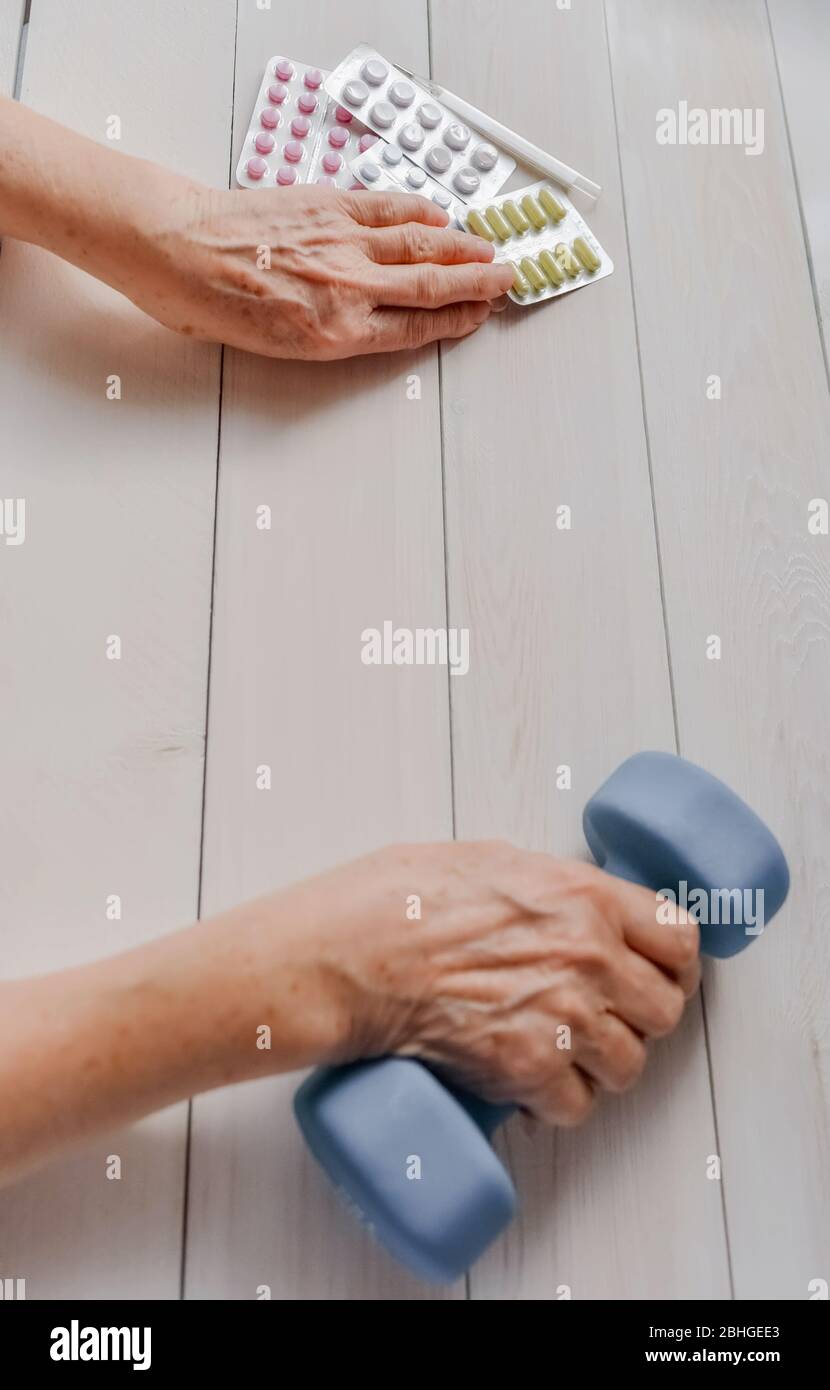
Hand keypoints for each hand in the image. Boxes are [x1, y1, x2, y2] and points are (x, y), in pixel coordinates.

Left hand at [105, 177, 512, 359]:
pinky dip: (418, 211)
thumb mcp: (270, 347)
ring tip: (489, 250)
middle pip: (430, 288)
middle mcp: (348, 290)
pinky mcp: (326, 205)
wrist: (173, 249)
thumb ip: (322, 336)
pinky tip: (438, 215)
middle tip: (507, 281)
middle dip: (476, 285)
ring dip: (461, 249)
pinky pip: (386, 209)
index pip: (414, 329)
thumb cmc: (206, 303)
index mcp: (335, 335)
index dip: (455, 323)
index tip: (479, 317)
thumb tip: (356, 323)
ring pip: (420, 247)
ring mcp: (341, 244)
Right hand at [309, 842, 699, 1124]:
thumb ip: (554, 888)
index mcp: (589, 898)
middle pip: (665, 1011)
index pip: (682, 939)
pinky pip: (577, 1106)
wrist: (355, 956)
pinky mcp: (529, 1071)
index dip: (675, 963)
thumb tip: (576, 907)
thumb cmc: (406, 899)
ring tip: (565, 1053)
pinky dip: (557, 1103)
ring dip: (600, 1065)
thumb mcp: (495, 861)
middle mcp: (591, 960)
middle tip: (608, 1017)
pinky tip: (531, 1083)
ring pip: (629, 1065)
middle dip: (639, 1017)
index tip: (661, 973)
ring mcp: (564, 1020)